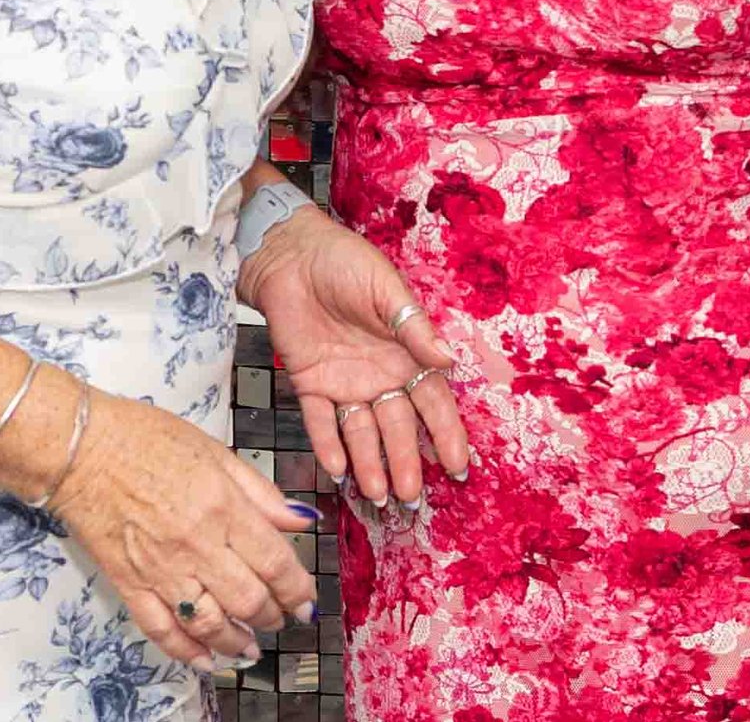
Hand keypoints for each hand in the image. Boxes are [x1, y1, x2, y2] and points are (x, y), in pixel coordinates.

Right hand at [49, 386, 320, 668]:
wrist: (80, 449)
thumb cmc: (145, 438)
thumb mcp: (214, 451)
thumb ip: (260, 491)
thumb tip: (301, 519)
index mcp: (222, 506)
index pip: (273, 562)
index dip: (297, 589)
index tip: (307, 600)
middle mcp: (196, 544)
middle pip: (247, 599)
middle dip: (273, 616)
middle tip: (282, 618)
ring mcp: (161, 569)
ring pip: (210, 623)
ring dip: (237, 641)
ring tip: (251, 645)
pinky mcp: (129, 584)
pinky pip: (161, 630)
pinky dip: (187, 652)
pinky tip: (206, 659)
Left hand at [240, 204, 469, 509]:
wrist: (290, 253)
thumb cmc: (346, 263)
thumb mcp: (386, 290)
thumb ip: (413, 327)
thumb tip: (448, 360)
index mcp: (406, 353)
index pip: (432, 402)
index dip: (446, 434)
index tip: (459, 466)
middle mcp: (379, 376)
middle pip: (397, 427)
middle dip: (406, 462)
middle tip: (412, 497)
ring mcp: (344, 383)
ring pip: (361, 433)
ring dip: (370, 464)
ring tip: (380, 497)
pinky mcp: (309, 383)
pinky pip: (320, 421)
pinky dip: (328, 445)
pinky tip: (338, 470)